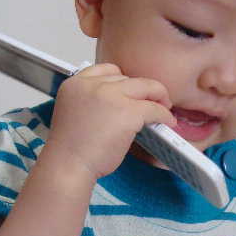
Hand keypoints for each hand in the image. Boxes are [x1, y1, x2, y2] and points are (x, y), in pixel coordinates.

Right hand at [47, 63, 175, 179]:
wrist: (68, 165)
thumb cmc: (70, 149)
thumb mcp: (75, 114)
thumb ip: (93, 102)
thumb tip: (120, 105)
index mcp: (75, 84)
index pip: (106, 70)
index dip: (123, 80)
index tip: (131, 91)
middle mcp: (93, 85)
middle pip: (128, 77)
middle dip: (142, 89)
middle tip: (154, 99)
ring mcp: (111, 96)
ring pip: (145, 87)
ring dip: (158, 96)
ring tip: (165, 107)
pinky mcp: (128, 112)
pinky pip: (154, 108)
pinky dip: (164, 114)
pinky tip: (168, 122)